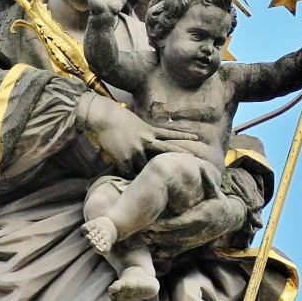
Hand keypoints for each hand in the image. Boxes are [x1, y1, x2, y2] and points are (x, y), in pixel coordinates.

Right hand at [81, 96, 197, 175]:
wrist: (105, 118)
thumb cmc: (117, 119)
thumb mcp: (136, 124)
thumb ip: (145, 133)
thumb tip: (150, 139)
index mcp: (149, 131)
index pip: (170, 133)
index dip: (183, 135)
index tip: (197, 137)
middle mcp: (147, 140)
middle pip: (166, 149)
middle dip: (180, 154)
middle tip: (194, 160)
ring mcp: (137, 150)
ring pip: (146, 166)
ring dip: (146, 172)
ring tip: (152, 182)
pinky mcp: (126, 158)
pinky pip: (129, 172)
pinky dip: (128, 174)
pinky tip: (126, 178)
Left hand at [147, 191, 246, 250]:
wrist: (228, 220)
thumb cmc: (219, 203)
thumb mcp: (216, 192)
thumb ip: (209, 182)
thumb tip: (203, 167)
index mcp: (199, 218)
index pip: (179, 223)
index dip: (164, 225)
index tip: (151, 223)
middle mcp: (195, 231)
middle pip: (172, 235)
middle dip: (157, 234)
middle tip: (141, 230)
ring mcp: (193, 240)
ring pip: (172, 244)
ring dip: (158, 242)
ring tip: (143, 237)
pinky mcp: (191, 245)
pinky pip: (176, 251)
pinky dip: (165, 251)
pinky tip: (153, 249)